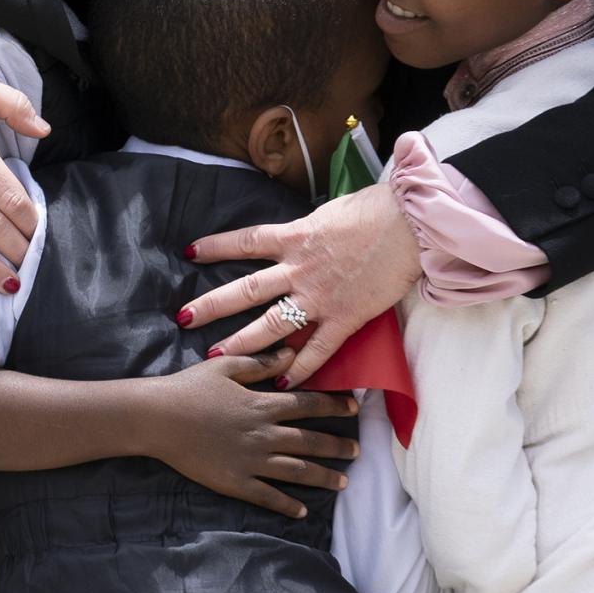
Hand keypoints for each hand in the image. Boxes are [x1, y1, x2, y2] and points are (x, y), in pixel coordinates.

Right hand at [144, 348, 360, 519]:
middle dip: (337, 446)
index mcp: (262, 404)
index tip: (355, 408)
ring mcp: (251, 461)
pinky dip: (288, 504)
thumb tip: (292, 353)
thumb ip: (262, 363)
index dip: (333, 406)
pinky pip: (268, 496)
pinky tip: (303, 510)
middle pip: (309, 441)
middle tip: (359, 451)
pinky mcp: (235, 482)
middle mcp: (263, 434)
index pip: (308, 404)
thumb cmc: (190, 387)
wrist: (158, 418)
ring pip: (296, 471)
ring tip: (343, 481)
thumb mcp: (227, 366)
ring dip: (322, 476)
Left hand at [181, 184, 421, 386]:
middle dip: (212, 306)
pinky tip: (282, 381)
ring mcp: (320, 296)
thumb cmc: (374, 211)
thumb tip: (300, 233)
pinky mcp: (344, 317)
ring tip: (217, 358)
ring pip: (271, 324)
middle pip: (246, 290)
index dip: (216, 247)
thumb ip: (309, 229)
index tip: (190, 251)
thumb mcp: (330, 212)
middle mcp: (299, 268)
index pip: (245, 241)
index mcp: (295, 236)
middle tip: (184, 319)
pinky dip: (299, 368)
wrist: (409, 224)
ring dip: (242, 343)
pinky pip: (316, 349)